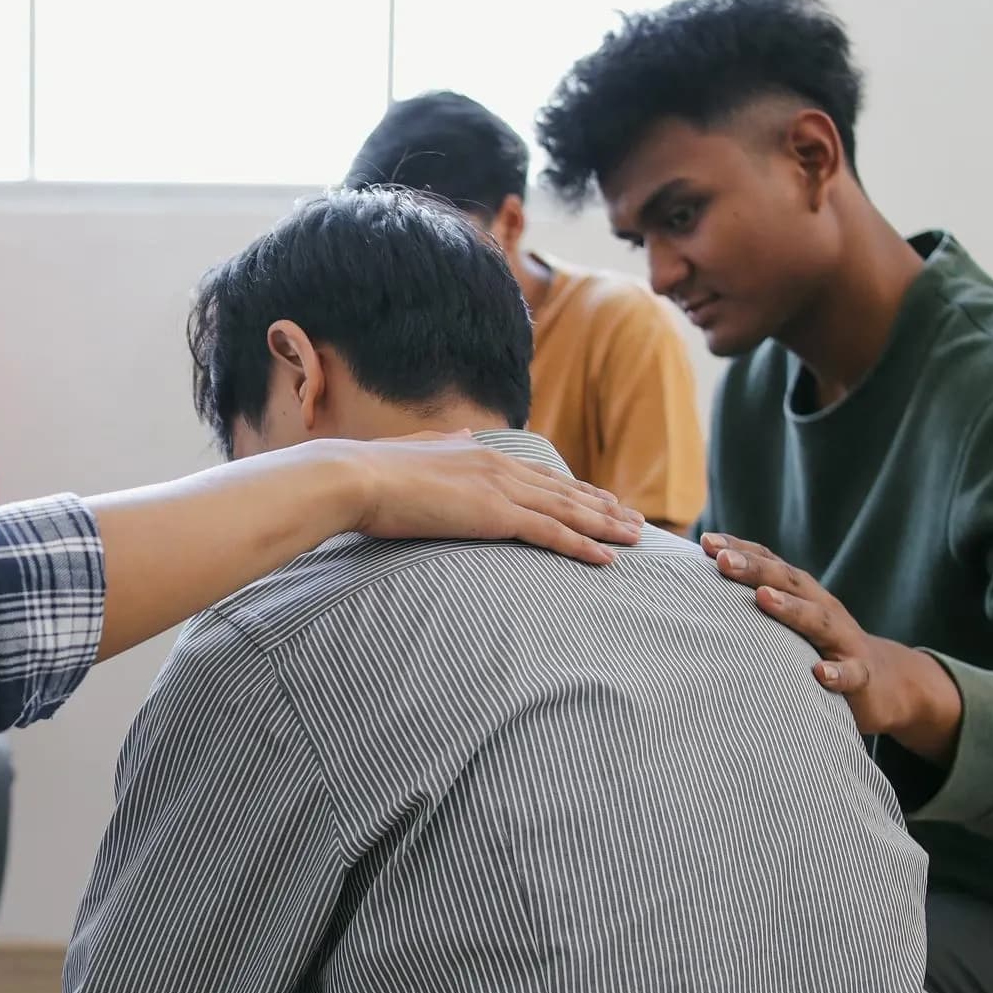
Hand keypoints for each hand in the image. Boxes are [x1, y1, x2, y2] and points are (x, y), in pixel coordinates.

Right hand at [335, 432, 644, 562]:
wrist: (355, 477)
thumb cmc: (372, 473)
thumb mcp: (414, 452)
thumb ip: (443, 445)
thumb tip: (458, 435)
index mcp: (479, 453)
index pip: (539, 475)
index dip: (575, 489)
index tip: (602, 498)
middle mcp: (499, 467)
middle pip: (564, 491)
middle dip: (603, 506)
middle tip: (635, 519)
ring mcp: (499, 489)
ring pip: (568, 511)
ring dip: (606, 526)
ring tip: (637, 538)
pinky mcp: (494, 515)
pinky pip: (550, 533)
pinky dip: (582, 545)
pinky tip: (606, 557)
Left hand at [703, 533, 961, 760]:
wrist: (885, 682)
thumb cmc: (820, 646)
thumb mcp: (791, 621)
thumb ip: (755, 604)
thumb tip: (697, 591)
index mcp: (802, 595)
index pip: (770, 564)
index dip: (740, 550)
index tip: (704, 540)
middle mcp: (823, 609)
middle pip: (789, 583)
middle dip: (755, 569)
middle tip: (721, 559)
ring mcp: (843, 641)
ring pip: (818, 620)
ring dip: (790, 608)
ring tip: (763, 597)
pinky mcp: (861, 676)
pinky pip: (850, 674)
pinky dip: (836, 674)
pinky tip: (820, 674)